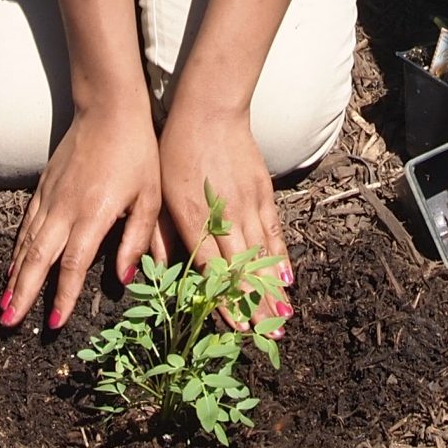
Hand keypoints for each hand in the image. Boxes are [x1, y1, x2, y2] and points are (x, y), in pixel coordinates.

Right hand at [3, 104, 162, 330]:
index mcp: (93, 214)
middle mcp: (65, 209)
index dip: (62, 296)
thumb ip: (138, 239)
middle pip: (38, 259)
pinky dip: (17, 249)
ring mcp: (50, 196)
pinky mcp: (43, 186)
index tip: (55, 323)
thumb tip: (125, 279)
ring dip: (14, 276)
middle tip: (8, 323)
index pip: (72, 264)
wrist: (108, 109)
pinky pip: (26, 224)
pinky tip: (12, 266)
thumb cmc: (136, 153)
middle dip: (22, 294)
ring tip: (4, 304)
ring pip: (27, 243)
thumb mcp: (149, 197)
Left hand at [158, 103, 292, 337]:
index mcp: (197, 219)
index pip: (214, 271)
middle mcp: (226, 217)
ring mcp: (249, 205)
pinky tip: (288, 278)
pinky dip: (282, 258)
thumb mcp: (159, 193)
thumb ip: (160, 235)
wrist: (210, 109)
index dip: (227, 302)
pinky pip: (274, 232)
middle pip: (244, 271)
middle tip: (267, 339)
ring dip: (273, 290)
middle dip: (255, 307)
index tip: (237, 329)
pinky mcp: (263, 193)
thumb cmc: (175, 150)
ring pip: (263, 257)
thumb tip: (159, 271)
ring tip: (282, 320)